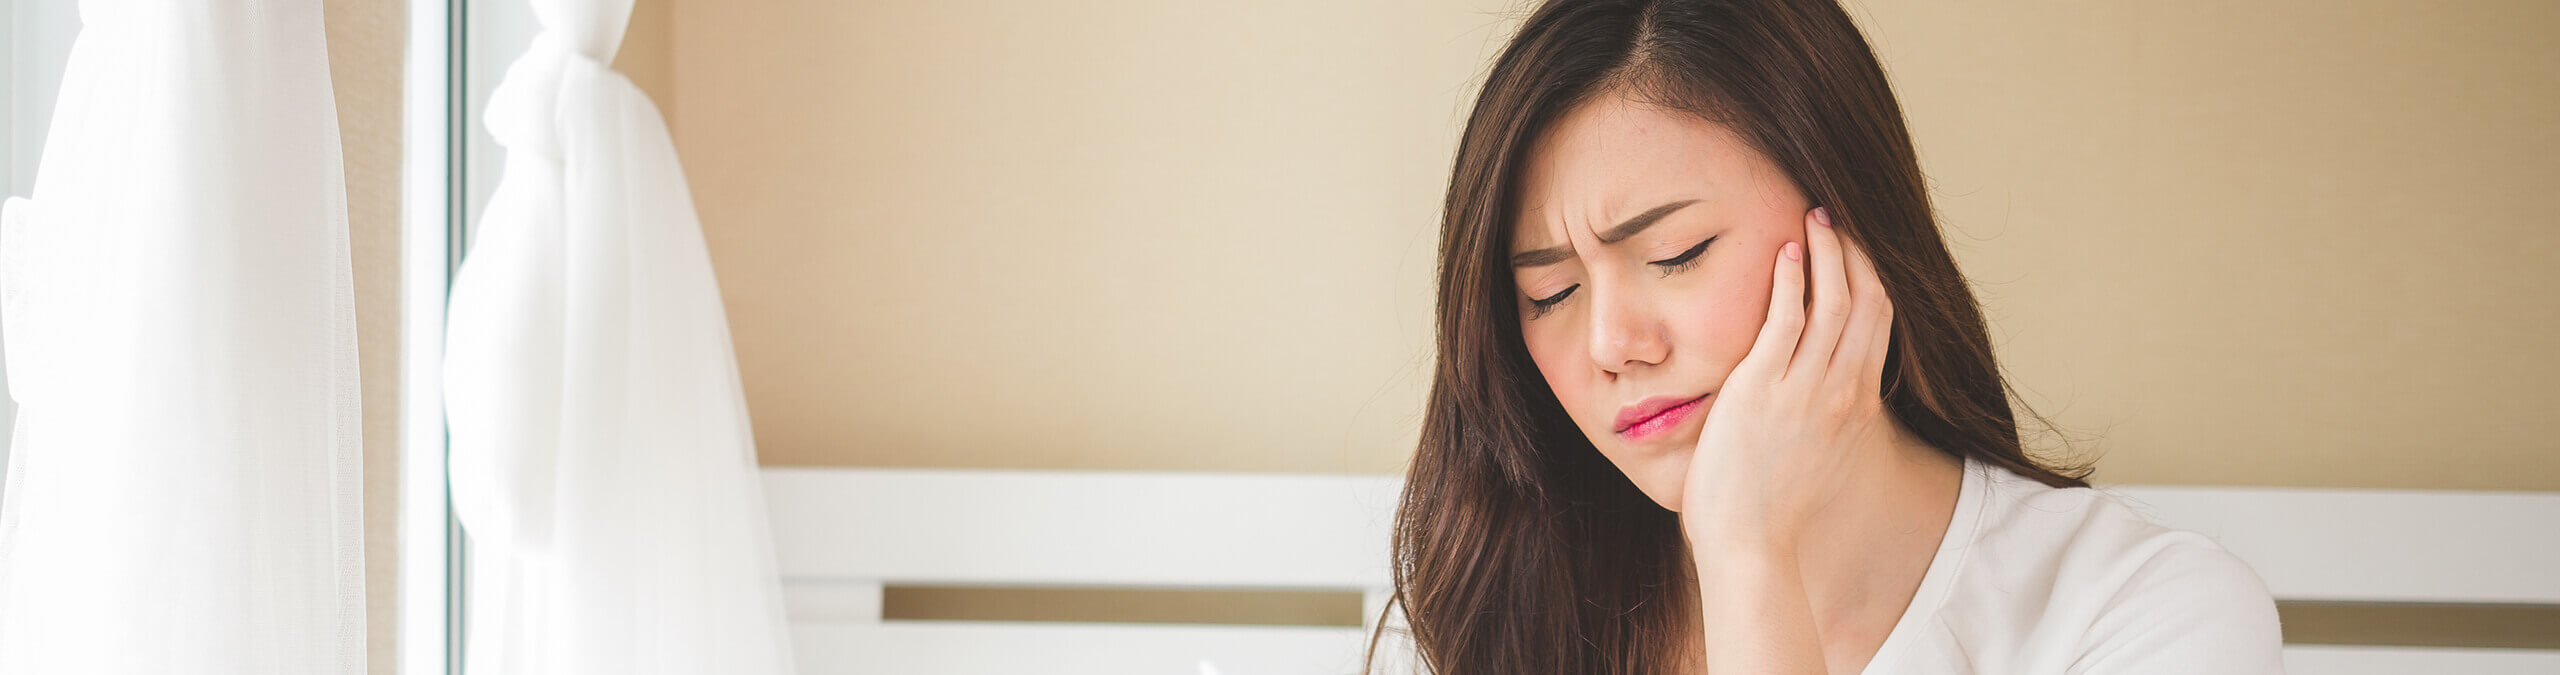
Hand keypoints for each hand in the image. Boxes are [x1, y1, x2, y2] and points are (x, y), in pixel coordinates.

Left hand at [1680, 206, 1897, 552]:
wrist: (1752, 545)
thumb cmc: (1773, 509)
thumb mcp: (1819, 457)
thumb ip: (1826, 419)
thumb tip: (1818, 401)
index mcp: (1857, 405)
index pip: (1879, 322)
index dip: (1871, 277)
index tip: (1856, 247)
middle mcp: (1841, 391)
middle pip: (1865, 301)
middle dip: (1854, 252)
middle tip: (1836, 217)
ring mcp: (1805, 388)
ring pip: (1832, 302)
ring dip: (1825, 252)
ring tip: (1811, 218)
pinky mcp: (1762, 389)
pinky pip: (1785, 320)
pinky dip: (1789, 280)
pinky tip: (1783, 251)